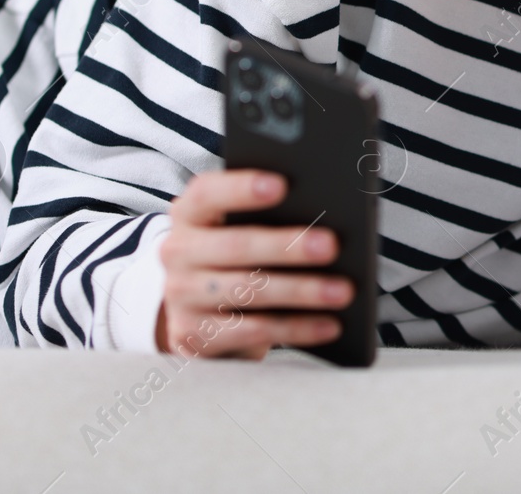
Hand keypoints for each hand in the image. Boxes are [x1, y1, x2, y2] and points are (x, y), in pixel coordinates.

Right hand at [156, 169, 352, 359]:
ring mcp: (181, 297)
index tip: (283, 184)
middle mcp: (177, 252)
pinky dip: (297, 328)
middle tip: (332, 245)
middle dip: (288, 246)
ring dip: (301, 291)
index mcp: (189, 214)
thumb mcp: (240, 229)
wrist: (199, 311)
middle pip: (236, 246)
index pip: (207, 193)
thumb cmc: (237, 255)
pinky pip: (254, 331)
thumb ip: (270, 215)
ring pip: (249, 291)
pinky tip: (330, 324)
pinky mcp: (195, 336)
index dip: (242, 188)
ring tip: (343, 290)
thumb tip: (327, 214)